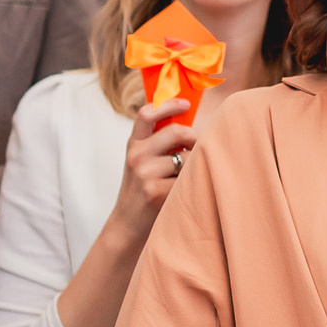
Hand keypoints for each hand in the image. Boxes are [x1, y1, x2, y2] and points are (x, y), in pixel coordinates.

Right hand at [108, 100, 196, 240]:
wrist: (128, 222)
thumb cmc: (143, 186)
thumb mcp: (142, 159)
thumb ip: (158, 140)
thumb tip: (189, 116)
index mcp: (134, 143)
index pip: (147, 113)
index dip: (168, 105)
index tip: (186, 104)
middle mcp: (136, 155)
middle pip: (175, 132)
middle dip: (193, 138)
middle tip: (198, 147)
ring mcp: (145, 174)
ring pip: (186, 157)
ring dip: (194, 164)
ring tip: (187, 174)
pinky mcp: (155, 192)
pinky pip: (186, 179)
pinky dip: (191, 182)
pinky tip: (184, 189)